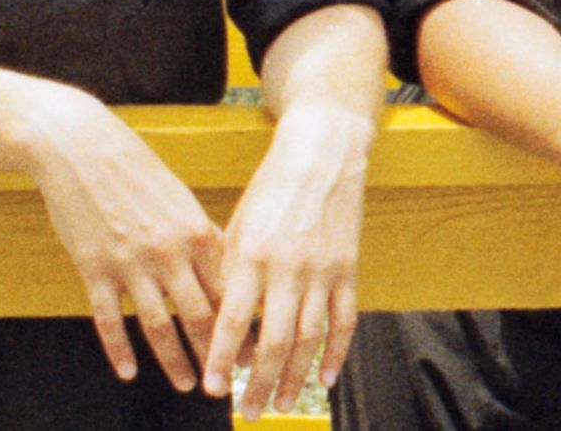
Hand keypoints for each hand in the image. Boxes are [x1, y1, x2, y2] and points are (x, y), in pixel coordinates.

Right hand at [18, 88, 225, 390]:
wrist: (80, 146)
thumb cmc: (135, 171)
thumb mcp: (181, 200)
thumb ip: (203, 237)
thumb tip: (226, 270)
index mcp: (199, 233)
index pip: (230, 291)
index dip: (243, 326)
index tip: (254, 352)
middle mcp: (170, 251)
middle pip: (201, 315)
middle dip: (215, 355)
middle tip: (225, 384)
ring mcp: (131, 262)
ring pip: (158, 324)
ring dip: (173, 360)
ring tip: (185, 386)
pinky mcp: (93, 266)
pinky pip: (109, 318)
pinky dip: (118, 349)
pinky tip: (127, 372)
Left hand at [200, 103, 371, 412]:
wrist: (322, 155)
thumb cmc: (271, 190)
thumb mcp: (238, 227)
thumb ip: (228, 275)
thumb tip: (220, 326)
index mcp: (252, 256)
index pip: (232, 320)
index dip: (221, 358)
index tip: (211, 388)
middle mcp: (288, 269)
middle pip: (273, 341)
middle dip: (259, 383)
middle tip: (249, 412)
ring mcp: (323, 271)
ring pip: (309, 338)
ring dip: (294, 377)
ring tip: (283, 403)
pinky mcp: (348, 269)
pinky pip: (344, 321)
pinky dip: (336, 353)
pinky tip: (326, 377)